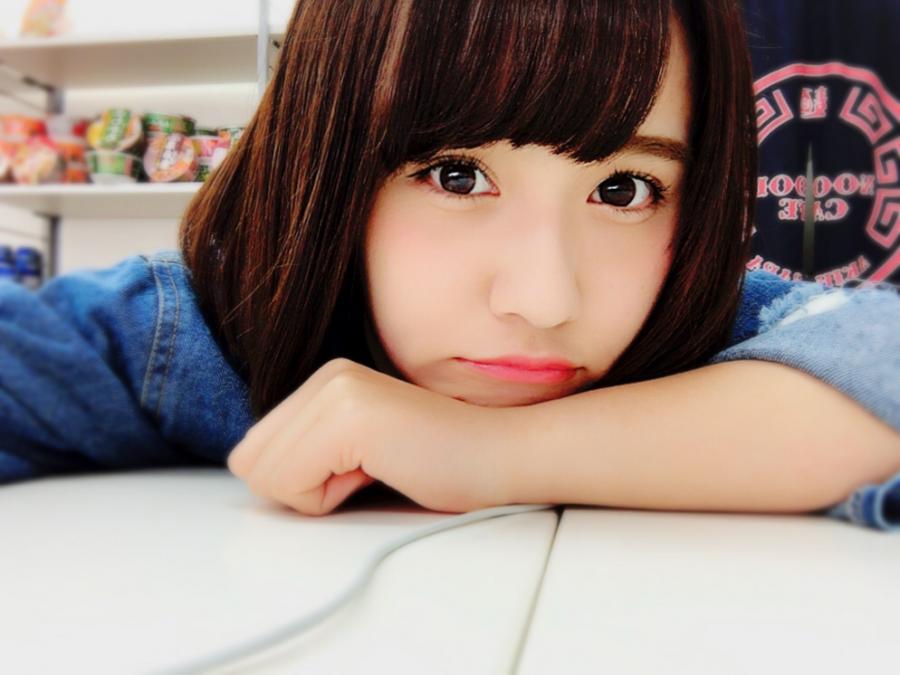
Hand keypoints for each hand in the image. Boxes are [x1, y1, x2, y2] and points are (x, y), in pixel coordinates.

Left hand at [226, 358, 517, 515]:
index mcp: (325, 381)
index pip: (252, 452)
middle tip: (367, 471)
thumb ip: (305, 450)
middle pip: (250, 463)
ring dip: (319, 493)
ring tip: (376, 469)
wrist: (499, 456)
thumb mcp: (354, 451)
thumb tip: (247, 469)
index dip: (301, 481)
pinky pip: (292, 484)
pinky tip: (381, 470)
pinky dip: (331, 497)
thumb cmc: (438, 463)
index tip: (359, 469)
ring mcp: (336, 390)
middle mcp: (324, 376)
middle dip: (303, 487)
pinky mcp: (349, 416)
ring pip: (266, 476)